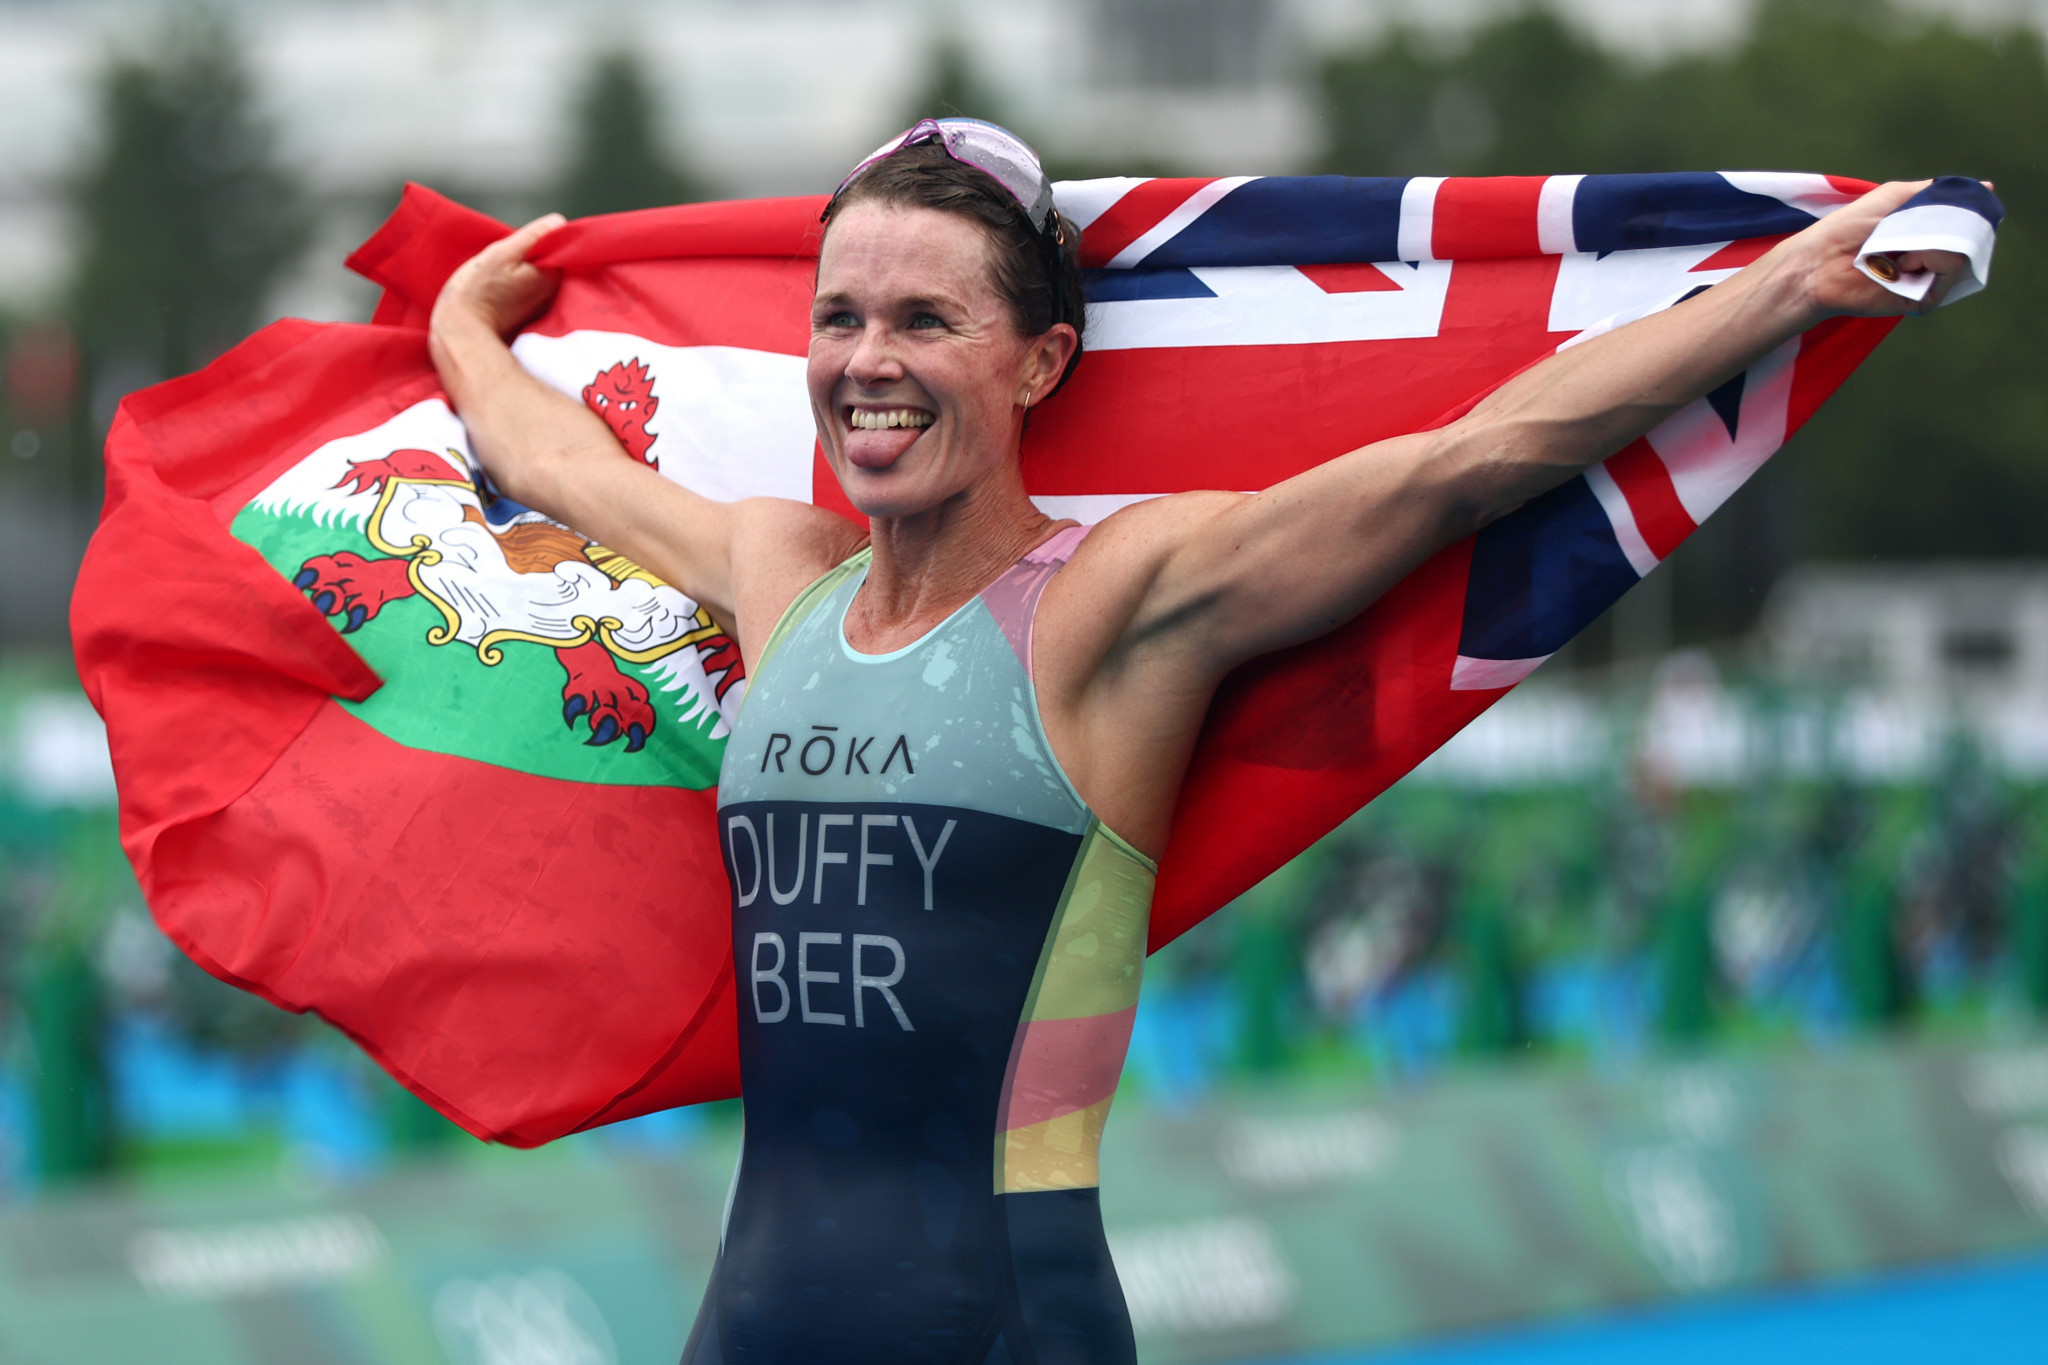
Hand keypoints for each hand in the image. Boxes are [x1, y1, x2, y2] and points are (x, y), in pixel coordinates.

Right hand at [430, 213, 566, 340]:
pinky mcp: (523, 319)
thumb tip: (558, 222)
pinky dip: (512, 288)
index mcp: (551, 277)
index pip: (554, 250)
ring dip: (517, 272)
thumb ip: (533, 236)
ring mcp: (537, 309)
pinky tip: (496, 290)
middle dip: (525, 257)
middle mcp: (551, 296)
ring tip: (495, 278)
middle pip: (543, 264)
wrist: (461, 334)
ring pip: (531, 278)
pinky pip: (522, 294)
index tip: (515, 246)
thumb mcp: (502, 254)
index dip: (535, 242)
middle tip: (501, 262)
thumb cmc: (477, 291)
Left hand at [1781, 180, 1974, 318]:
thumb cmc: (1850, 227)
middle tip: (1914, 226)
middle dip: (1950, 224)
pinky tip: (1902, 264)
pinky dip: (1929, 259)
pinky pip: (1948, 274)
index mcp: (1926, 234)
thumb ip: (1938, 192)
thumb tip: (1986, 188)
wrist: (1821, 261)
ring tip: (1899, 248)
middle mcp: (1931, 257)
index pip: (1966, 223)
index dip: (1966, 212)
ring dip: (1934, 242)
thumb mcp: (1897, 196)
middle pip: (1970, 238)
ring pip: (1962, 254)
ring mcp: (1928, 279)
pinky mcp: (1923, 299)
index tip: (1958, 204)